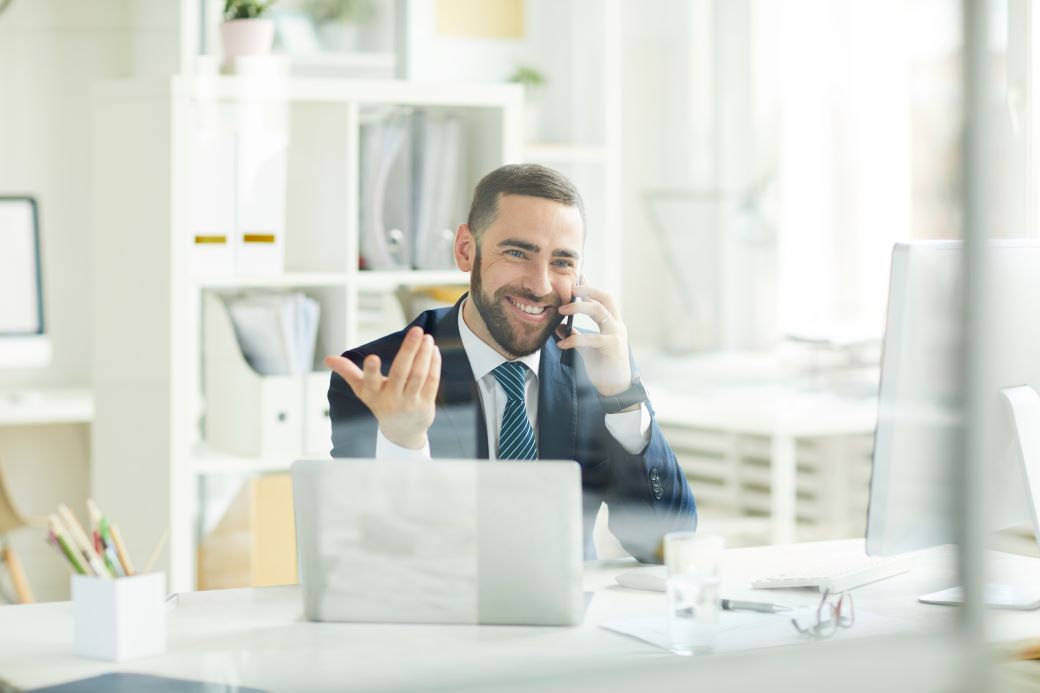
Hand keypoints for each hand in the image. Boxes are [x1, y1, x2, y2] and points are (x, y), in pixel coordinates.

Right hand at [325, 327, 440, 448]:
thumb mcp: (363, 390)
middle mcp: (391, 400)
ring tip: (427, 337)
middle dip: (409, 350)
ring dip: (424, 354)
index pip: (370, 382)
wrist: (402, 432)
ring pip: (418, 375)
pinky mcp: (426, 405)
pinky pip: (431, 381)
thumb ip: (348, 372)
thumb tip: (328, 358)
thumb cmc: (380, 404)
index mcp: (373, 394)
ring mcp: (410, 404)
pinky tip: (433, 350)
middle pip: (401, 373)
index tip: (372, 358)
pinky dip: (433, 364)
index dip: (371, 371)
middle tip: (416, 331)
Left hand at [556, 281, 632, 395]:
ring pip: (599, 311)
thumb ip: (576, 335)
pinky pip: (591, 338)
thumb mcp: (586, 348)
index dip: (591, 287)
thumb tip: (559, 326)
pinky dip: (574, 339)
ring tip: (561, 310)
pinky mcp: (612, 347)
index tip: (578, 277)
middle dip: (588, 289)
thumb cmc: (602, 367)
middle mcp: (617, 325)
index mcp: (612, 323)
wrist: (615, 388)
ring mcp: (616, 334)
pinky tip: (561, 344)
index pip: (603, 299)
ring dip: (579, 307)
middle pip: (605, 297)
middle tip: (570, 288)